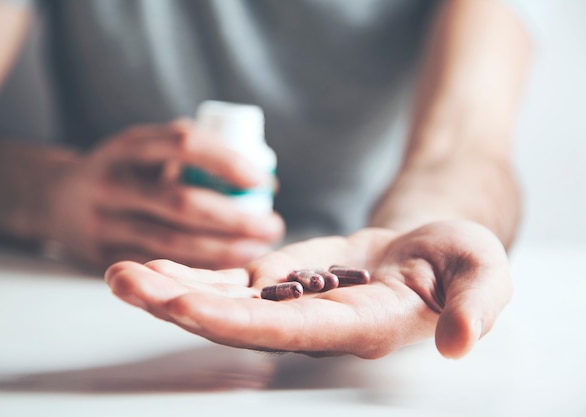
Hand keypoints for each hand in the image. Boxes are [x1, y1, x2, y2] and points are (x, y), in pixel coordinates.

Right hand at [47, 120, 283, 269]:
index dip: (226, 162)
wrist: (53, 198)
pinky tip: (227, 266)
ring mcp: (103, 223)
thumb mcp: (146, 148)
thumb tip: (264, 182)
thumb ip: (195, 155)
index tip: (260, 180)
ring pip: (173, 243)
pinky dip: (197, 268)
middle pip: (183, 203)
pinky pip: (159, 266)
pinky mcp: (102, 257)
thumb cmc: (123, 170)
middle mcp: (111, 182)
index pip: (184, 144)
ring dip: (224, 250)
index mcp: (128, 146)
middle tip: (273, 225)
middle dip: (236, 219)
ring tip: (258, 248)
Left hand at [104, 220, 511, 358]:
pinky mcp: (279, 281)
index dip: (234, 321)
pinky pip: (227, 282)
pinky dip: (189, 274)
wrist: (427, 252)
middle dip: (179, 304)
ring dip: (170, 289)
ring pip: (221, 302)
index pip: (286, 330)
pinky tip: (150, 266)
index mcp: (356, 327)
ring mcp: (290, 304)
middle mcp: (312, 324)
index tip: (182, 306)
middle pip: (236, 321)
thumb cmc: (455, 261)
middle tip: (123, 281)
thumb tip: (458, 342)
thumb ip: (476, 306)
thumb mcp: (482, 272)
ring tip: (118, 272)